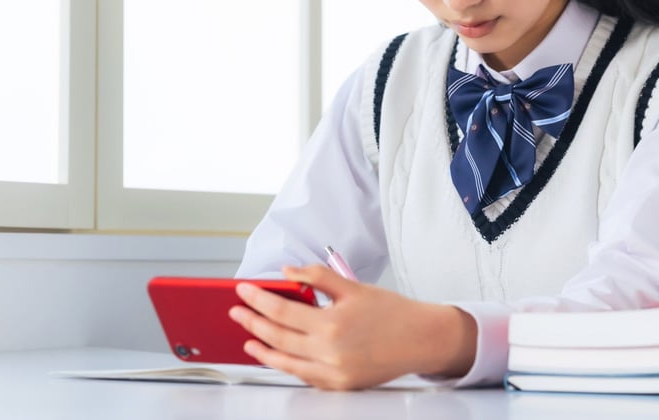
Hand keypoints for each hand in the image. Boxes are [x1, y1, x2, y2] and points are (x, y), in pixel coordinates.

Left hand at [228, 265, 476, 389]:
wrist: (421, 339)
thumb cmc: (391, 311)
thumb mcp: (353, 286)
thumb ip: (317, 277)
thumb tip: (287, 271)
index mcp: (332, 323)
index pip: (282, 311)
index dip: (258, 300)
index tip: (243, 291)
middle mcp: (331, 352)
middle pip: (278, 338)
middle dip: (253, 323)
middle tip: (236, 312)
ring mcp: (334, 373)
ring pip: (287, 363)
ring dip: (263, 351)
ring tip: (248, 340)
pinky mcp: (340, 385)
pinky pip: (305, 377)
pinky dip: (287, 366)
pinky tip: (277, 356)